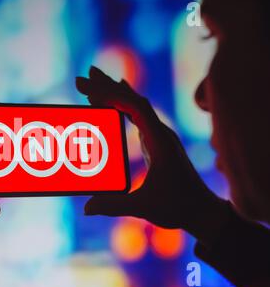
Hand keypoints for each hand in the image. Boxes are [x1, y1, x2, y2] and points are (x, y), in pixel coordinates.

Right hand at [76, 66, 230, 241]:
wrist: (202, 210)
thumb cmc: (178, 207)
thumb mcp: (144, 207)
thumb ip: (114, 206)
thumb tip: (86, 208)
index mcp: (160, 142)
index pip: (136, 107)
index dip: (111, 95)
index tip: (89, 89)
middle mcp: (161, 133)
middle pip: (134, 100)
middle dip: (108, 87)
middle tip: (84, 76)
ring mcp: (159, 136)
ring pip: (136, 105)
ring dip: (115, 92)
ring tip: (94, 81)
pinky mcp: (157, 142)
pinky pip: (138, 115)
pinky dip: (123, 104)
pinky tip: (116, 97)